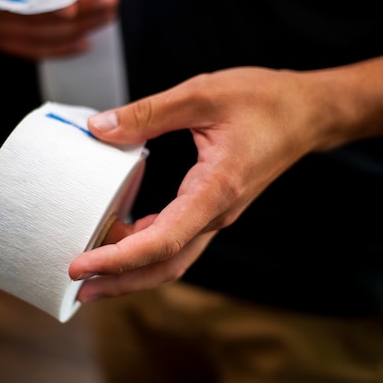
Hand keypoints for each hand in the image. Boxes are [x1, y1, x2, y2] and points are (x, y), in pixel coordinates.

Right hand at [0, 0, 118, 59]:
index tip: (72, 9)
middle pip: (32, 12)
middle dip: (76, 11)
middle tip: (108, 3)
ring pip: (37, 34)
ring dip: (77, 27)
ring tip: (106, 16)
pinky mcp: (1, 41)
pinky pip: (34, 50)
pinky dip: (61, 47)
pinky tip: (85, 42)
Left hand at [69, 67, 332, 302]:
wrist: (306, 114)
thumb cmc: (264, 101)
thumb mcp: (203, 95)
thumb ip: (148, 113)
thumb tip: (99, 128)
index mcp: (215, 190)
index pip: (163, 240)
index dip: (120, 258)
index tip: (82, 266)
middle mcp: (216, 213)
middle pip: (165, 264)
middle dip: (119, 280)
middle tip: (76, 286)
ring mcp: (216, 215)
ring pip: (171, 257)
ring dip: (131, 269)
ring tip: (91, 271)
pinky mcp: (212, 207)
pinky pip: (177, 238)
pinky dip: (145, 246)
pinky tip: (120, 237)